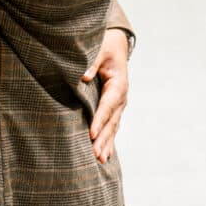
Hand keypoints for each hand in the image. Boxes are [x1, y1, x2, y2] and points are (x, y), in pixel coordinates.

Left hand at [82, 28, 129, 163]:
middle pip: (112, 122)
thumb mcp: (100, 50)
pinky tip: (104, 155)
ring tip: (100, 160)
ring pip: (113, 128)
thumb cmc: (105, 46)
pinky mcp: (114, 108)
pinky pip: (111, 127)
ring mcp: (119, 105)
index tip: (92, 134)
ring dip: (106, 144)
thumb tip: (83, 76)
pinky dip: (108, 141)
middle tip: (94, 155)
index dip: (99, 120)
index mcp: (118, 84)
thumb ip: (92, 62)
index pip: (107, 105)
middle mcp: (121, 98)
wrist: (115, 45)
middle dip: (103, 139)